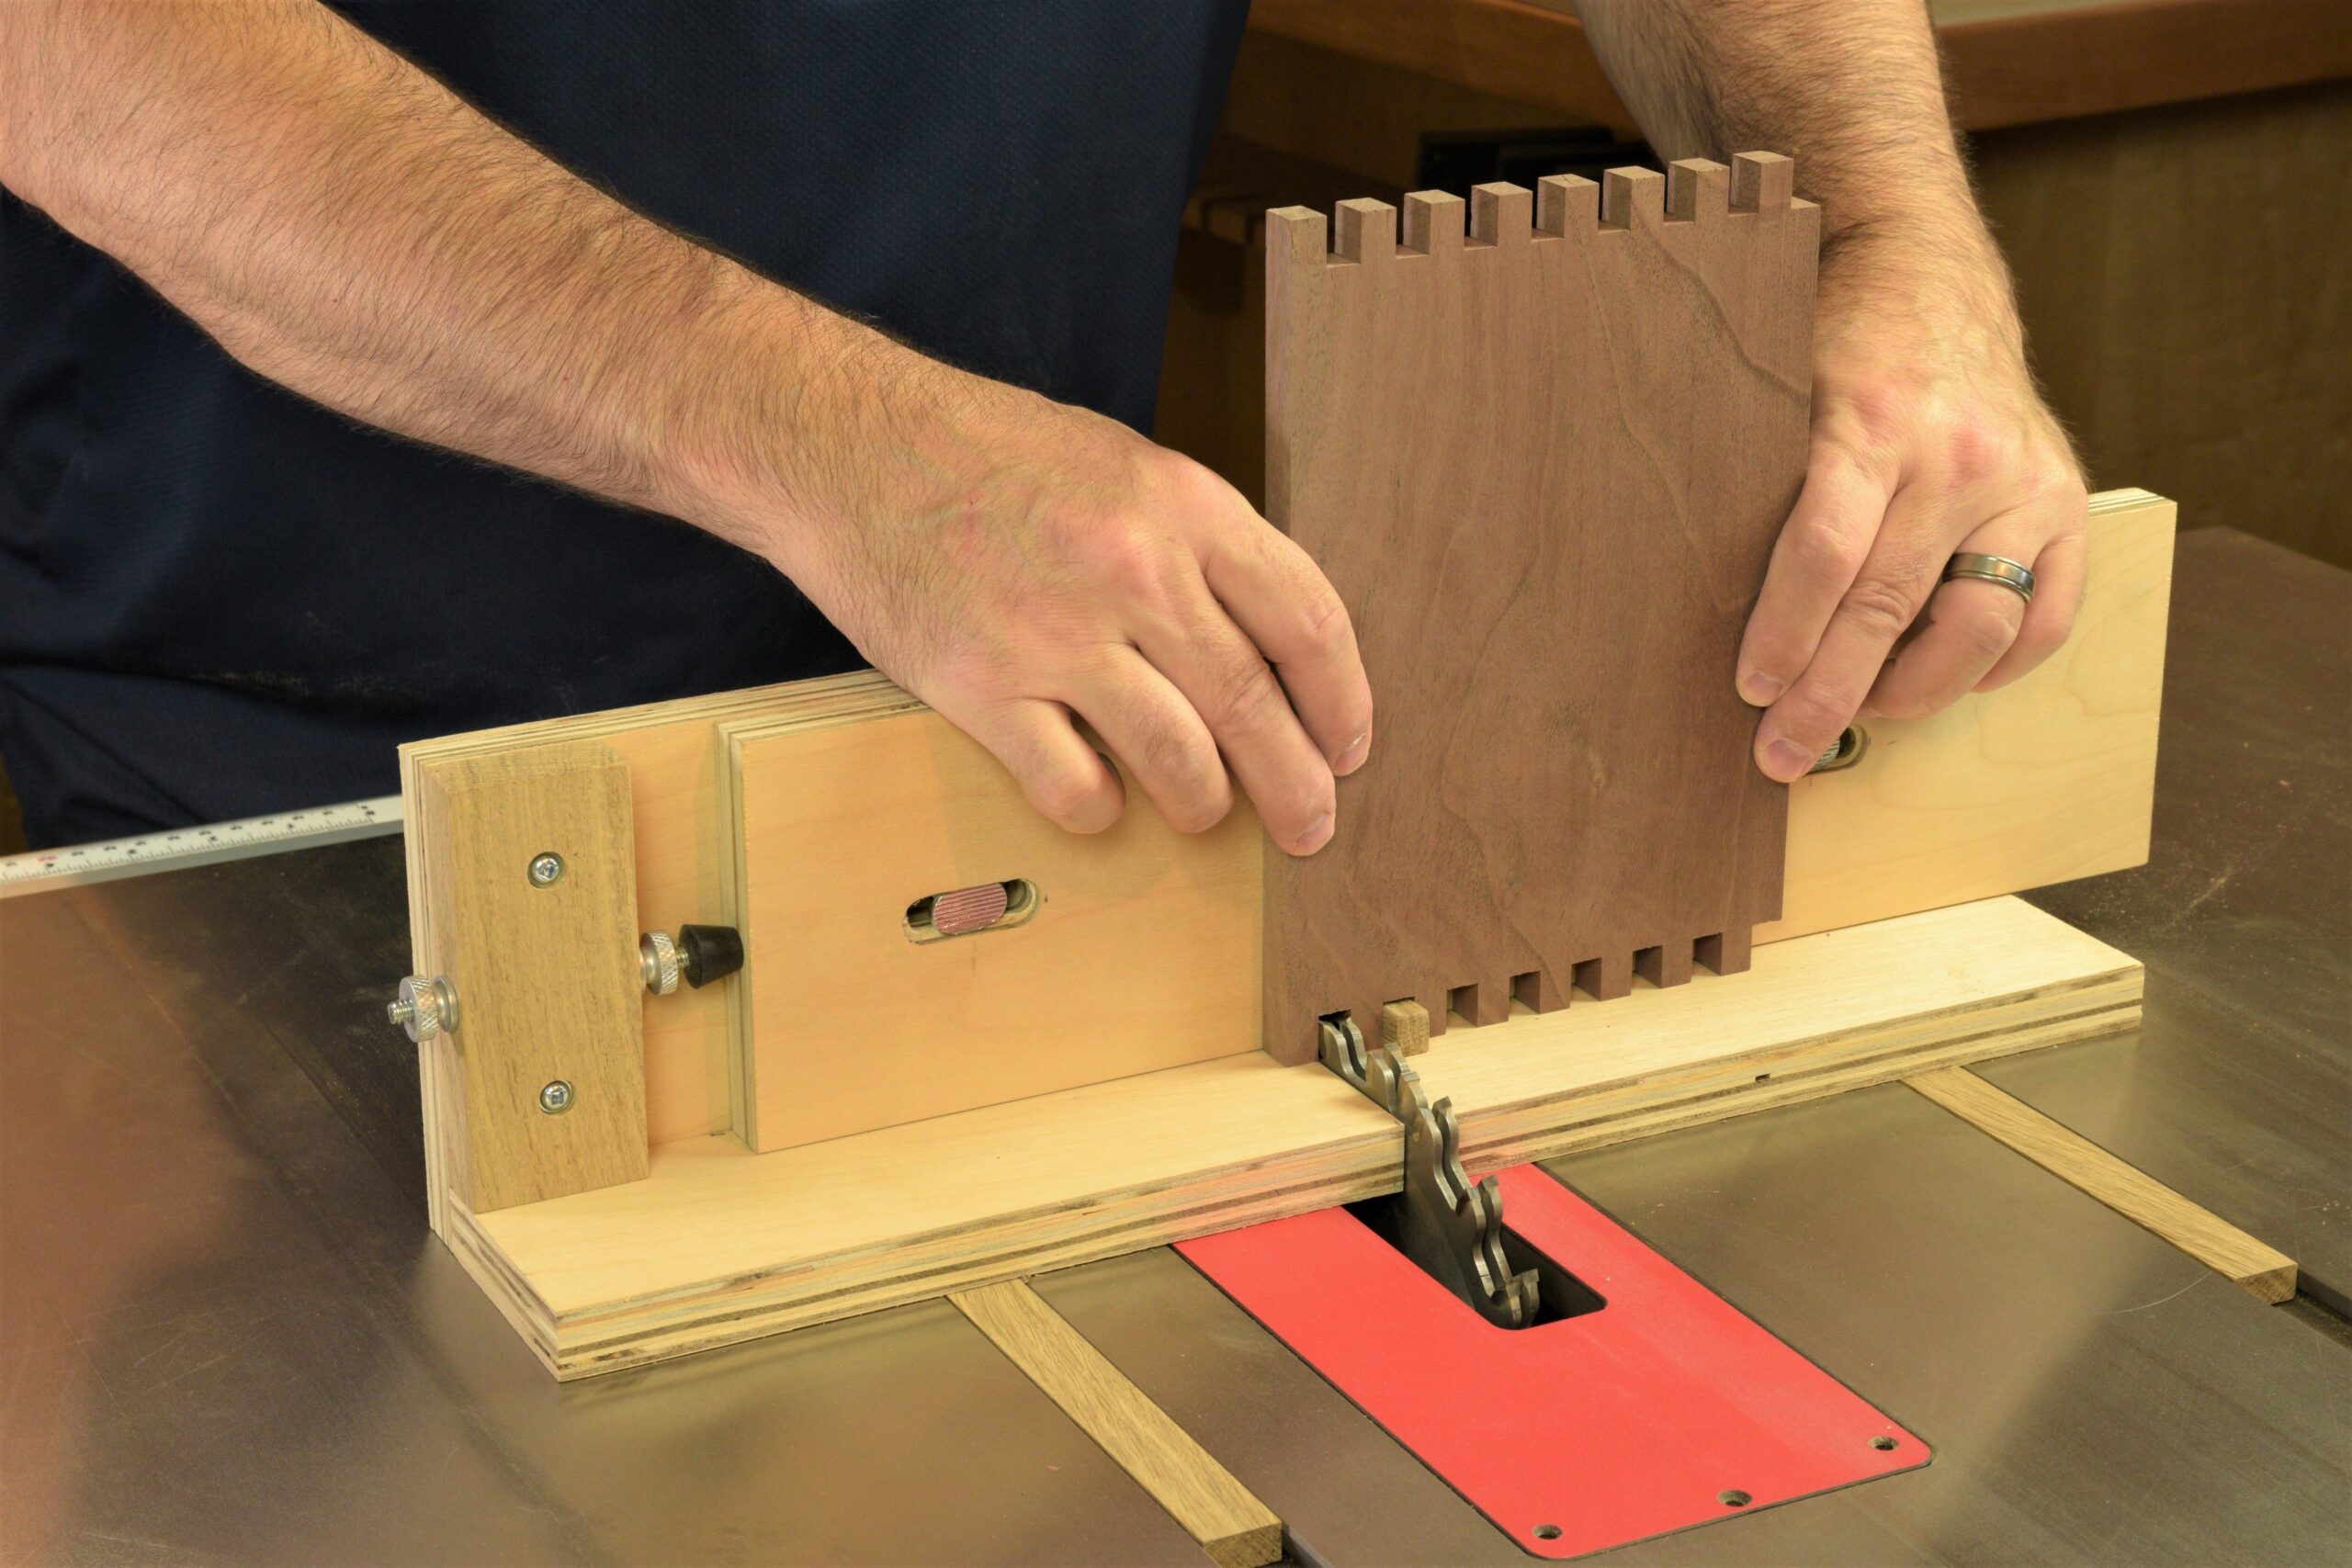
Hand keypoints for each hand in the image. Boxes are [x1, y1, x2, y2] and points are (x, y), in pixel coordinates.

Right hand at [736, 343, 1371, 853]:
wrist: (846, 445)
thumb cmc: (985, 454)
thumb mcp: (1122, 464)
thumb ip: (1197, 545)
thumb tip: (1264, 642)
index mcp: (1185, 507)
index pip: (1308, 623)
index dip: (1343, 702)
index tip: (1348, 747)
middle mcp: (1136, 572)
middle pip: (1256, 709)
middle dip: (1297, 786)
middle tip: (1310, 827)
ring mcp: (1060, 635)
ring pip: (1183, 762)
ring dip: (1203, 804)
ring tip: (1201, 811)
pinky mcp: (985, 688)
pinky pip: (1075, 786)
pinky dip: (1098, 809)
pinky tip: (1099, 798)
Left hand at [1736, 239, 2088, 781]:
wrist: (1926, 275)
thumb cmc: (1833, 346)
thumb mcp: (1781, 391)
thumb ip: (1762, 485)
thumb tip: (1704, 606)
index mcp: (1875, 420)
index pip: (1825, 551)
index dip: (1785, 634)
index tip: (1750, 690)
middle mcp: (1959, 456)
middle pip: (1889, 606)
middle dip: (1828, 696)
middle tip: (1780, 752)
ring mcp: (2024, 482)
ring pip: (1979, 630)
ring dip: (1911, 695)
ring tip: (1857, 715)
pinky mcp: (2069, 501)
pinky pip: (2046, 619)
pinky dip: (1995, 668)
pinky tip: (1941, 679)